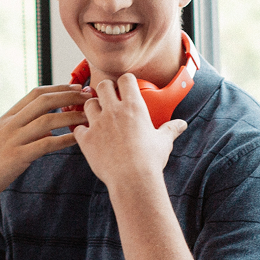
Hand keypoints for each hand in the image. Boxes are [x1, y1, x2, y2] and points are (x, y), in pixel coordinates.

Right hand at [0, 85, 88, 209]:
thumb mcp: (3, 138)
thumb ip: (23, 129)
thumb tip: (48, 127)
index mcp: (8, 116)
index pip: (36, 93)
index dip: (59, 87)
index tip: (76, 87)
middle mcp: (10, 123)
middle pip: (44, 101)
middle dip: (69, 95)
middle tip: (89, 96)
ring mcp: (13, 139)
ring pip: (48, 120)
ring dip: (72, 116)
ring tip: (89, 116)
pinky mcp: (17, 156)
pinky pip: (46, 144)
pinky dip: (64, 139)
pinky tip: (78, 139)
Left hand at [73, 73, 185, 190]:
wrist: (132, 180)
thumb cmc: (150, 160)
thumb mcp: (163, 142)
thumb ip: (170, 129)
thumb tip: (182, 124)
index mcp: (134, 107)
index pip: (125, 79)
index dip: (125, 82)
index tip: (125, 88)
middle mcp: (113, 111)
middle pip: (103, 85)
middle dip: (105, 89)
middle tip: (109, 98)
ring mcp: (97, 124)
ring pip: (88, 104)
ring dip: (92, 108)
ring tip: (98, 117)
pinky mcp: (86, 139)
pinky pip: (77, 128)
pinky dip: (81, 131)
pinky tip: (88, 136)